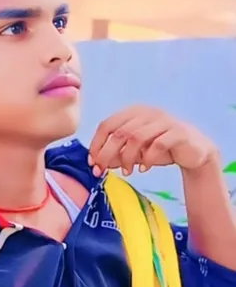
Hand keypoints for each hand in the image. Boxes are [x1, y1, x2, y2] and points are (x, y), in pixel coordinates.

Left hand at [88, 106, 217, 176]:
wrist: (194, 152)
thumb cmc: (159, 149)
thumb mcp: (134, 152)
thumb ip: (116, 155)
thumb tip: (95, 164)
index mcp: (132, 113)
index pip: (106, 125)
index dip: (96, 144)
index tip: (92, 163)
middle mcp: (146, 113)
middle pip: (118, 133)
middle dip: (107, 154)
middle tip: (102, 171)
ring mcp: (163, 121)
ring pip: (135, 138)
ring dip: (127, 158)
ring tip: (127, 172)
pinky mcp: (178, 132)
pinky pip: (157, 145)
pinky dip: (147, 159)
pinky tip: (144, 169)